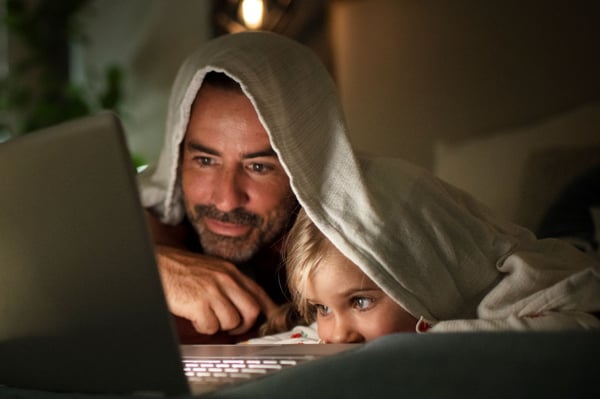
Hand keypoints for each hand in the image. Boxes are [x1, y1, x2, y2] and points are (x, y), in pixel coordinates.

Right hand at [155, 245, 277, 335]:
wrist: (159, 264)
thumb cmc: (183, 269)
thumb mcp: (213, 269)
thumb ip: (231, 284)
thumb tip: (247, 304)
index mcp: (231, 272)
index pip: (259, 293)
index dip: (269, 310)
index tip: (273, 321)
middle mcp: (225, 280)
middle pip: (252, 310)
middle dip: (244, 324)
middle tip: (231, 326)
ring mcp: (213, 291)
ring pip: (232, 321)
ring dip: (220, 325)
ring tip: (207, 317)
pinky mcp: (199, 304)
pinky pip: (211, 327)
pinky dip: (204, 327)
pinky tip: (195, 317)